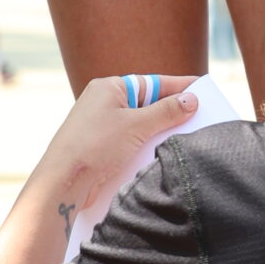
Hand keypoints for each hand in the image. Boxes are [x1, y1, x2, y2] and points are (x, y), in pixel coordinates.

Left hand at [35, 73, 199, 214]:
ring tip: (188, 135)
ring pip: (141, 124)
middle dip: (172, 111)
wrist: (63, 181)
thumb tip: (191, 100)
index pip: (153, 82)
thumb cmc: (95, 146)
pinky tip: (163, 152)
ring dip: (160, 131)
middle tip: (201, 114)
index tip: (202, 87)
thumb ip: (166, 112)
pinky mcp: (102, 148)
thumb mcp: (136, 125)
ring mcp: (102, 126)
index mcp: (110, 88)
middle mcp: (105, 103)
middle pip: (148, 103)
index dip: (179, 86)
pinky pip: (132, 141)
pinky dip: (147, 145)